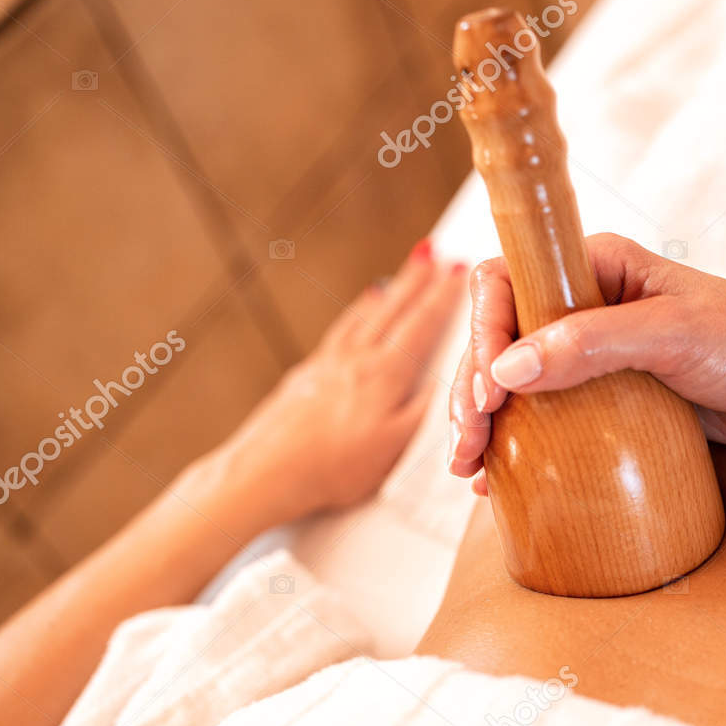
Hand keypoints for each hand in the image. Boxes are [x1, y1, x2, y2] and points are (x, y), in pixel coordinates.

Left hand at [218, 243, 464, 522]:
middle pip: (393, 310)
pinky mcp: (307, 373)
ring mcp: (328, 362)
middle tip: (436, 254)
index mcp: (384, 375)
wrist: (266, 470)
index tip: (458, 271)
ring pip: (365, 315)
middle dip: (417, 281)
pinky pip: (340, 330)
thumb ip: (427, 411)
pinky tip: (360, 309)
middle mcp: (357, 359)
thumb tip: (452, 379)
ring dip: (390, 292)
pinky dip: (357, 312)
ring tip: (403, 274)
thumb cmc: (334, 467)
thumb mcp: (395, 447)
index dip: (441, 297)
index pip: (421, 327)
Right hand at [447, 234, 725, 482]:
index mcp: (593, 270)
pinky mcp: (612, 404)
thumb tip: (512, 370)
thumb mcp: (674, 335)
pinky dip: (521, 448)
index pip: (507, 284)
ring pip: (517, 386)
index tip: (491, 391)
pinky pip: (551, 422)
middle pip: (500, 341)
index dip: (484, 335)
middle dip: (471, 392)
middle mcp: (584, 309)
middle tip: (464, 447)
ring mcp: (595, 359)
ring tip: (469, 473)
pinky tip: (499, 484)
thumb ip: (594, 345)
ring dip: (485, 426)